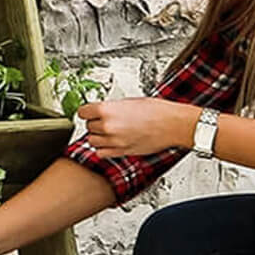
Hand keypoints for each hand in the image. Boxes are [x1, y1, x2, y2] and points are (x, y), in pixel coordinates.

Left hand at [76, 98, 193, 157]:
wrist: (172, 124)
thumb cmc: (157, 111)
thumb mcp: (130, 101)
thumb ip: (113, 107)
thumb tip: (104, 110)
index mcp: (108, 110)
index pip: (82, 112)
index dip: (87, 112)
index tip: (89, 112)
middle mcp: (108, 126)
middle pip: (88, 127)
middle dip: (94, 124)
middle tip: (103, 121)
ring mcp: (114, 141)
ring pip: (92, 141)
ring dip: (98, 136)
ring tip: (107, 132)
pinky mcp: (122, 152)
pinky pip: (101, 153)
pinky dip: (103, 149)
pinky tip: (111, 143)